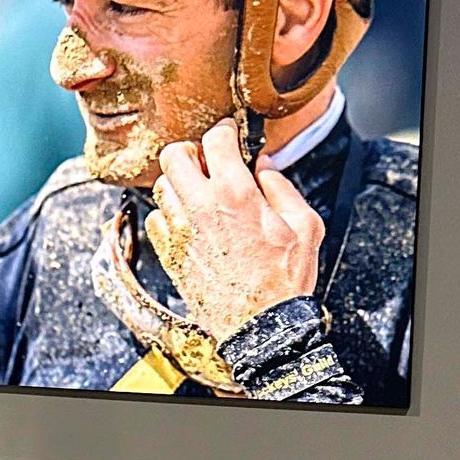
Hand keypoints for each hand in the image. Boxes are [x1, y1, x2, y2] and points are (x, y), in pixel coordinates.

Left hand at [146, 120, 324, 340]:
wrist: (261, 328)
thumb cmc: (285, 281)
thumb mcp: (304, 227)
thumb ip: (282, 188)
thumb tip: (263, 166)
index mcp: (234, 193)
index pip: (214, 139)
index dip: (223, 131)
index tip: (229, 136)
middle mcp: (199, 207)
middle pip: (172, 155)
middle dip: (190, 152)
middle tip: (207, 162)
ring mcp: (180, 232)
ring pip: (160, 186)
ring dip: (179, 183)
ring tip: (199, 193)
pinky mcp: (171, 255)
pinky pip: (155, 220)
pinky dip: (169, 215)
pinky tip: (190, 222)